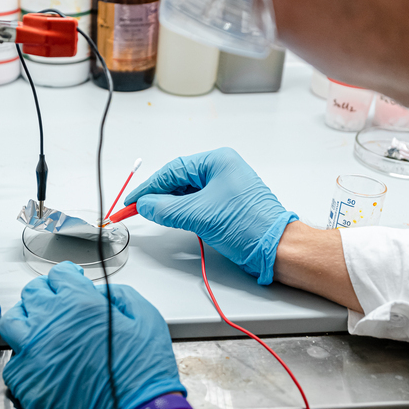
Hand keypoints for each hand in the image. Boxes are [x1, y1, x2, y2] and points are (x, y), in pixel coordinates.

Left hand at [0, 262, 185, 408]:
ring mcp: (33, 353)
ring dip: (26, 319)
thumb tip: (100, 293)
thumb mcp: (147, 320)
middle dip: (47, 294)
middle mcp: (50, 323)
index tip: (71, 283)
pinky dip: (24, 358)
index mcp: (79, 304)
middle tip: (58, 305)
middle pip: (32, 293)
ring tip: (40, 328)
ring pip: (13, 321)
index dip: (68, 277)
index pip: (59, 275)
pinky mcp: (26, 383)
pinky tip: (39, 362)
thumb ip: (120, 296)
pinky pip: (13, 361)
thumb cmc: (144, 377)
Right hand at [124, 147, 297, 284]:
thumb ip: (164, 208)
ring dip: (170, 205)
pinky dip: (183, 212)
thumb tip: (144, 204)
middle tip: (136, 209)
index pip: (173, 170)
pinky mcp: (227, 204)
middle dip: (158, 196)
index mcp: (218, 161)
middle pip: (179, 180)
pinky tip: (173, 219)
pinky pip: (197, 203)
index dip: (148, 187)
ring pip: (187, 193)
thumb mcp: (198, 215)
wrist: (276, 248)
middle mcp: (222, 169)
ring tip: (154, 216)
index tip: (131, 200)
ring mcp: (225, 186)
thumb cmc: (247, 225)